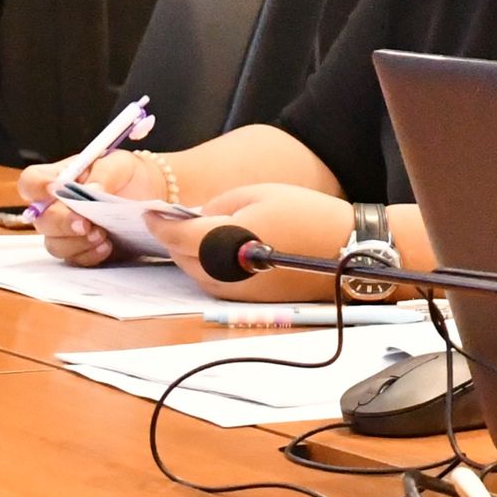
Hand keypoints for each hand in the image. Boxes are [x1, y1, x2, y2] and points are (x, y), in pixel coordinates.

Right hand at [16, 149, 148, 266]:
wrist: (151, 196)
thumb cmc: (129, 175)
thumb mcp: (120, 163)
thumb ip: (104, 173)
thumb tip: (90, 189)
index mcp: (60, 178)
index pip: (31, 181)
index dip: (35, 187)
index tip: (54, 190)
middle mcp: (57, 206)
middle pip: (40, 219)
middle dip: (62, 222)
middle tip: (85, 223)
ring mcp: (67, 231)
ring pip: (54, 244)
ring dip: (76, 242)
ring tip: (103, 234)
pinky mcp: (82, 250)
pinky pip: (75, 260)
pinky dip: (90, 255)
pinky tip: (107, 246)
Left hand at [154, 183, 353, 300]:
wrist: (346, 250)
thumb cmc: (306, 214)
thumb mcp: (257, 194)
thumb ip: (218, 206)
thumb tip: (194, 217)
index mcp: (224, 244)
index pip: (177, 236)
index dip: (159, 224)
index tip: (149, 213)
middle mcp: (225, 276)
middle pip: (181, 259)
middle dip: (172, 239)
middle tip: (170, 219)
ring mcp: (237, 293)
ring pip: (195, 275)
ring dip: (188, 256)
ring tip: (193, 234)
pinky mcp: (249, 302)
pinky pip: (214, 284)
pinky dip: (206, 268)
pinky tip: (216, 252)